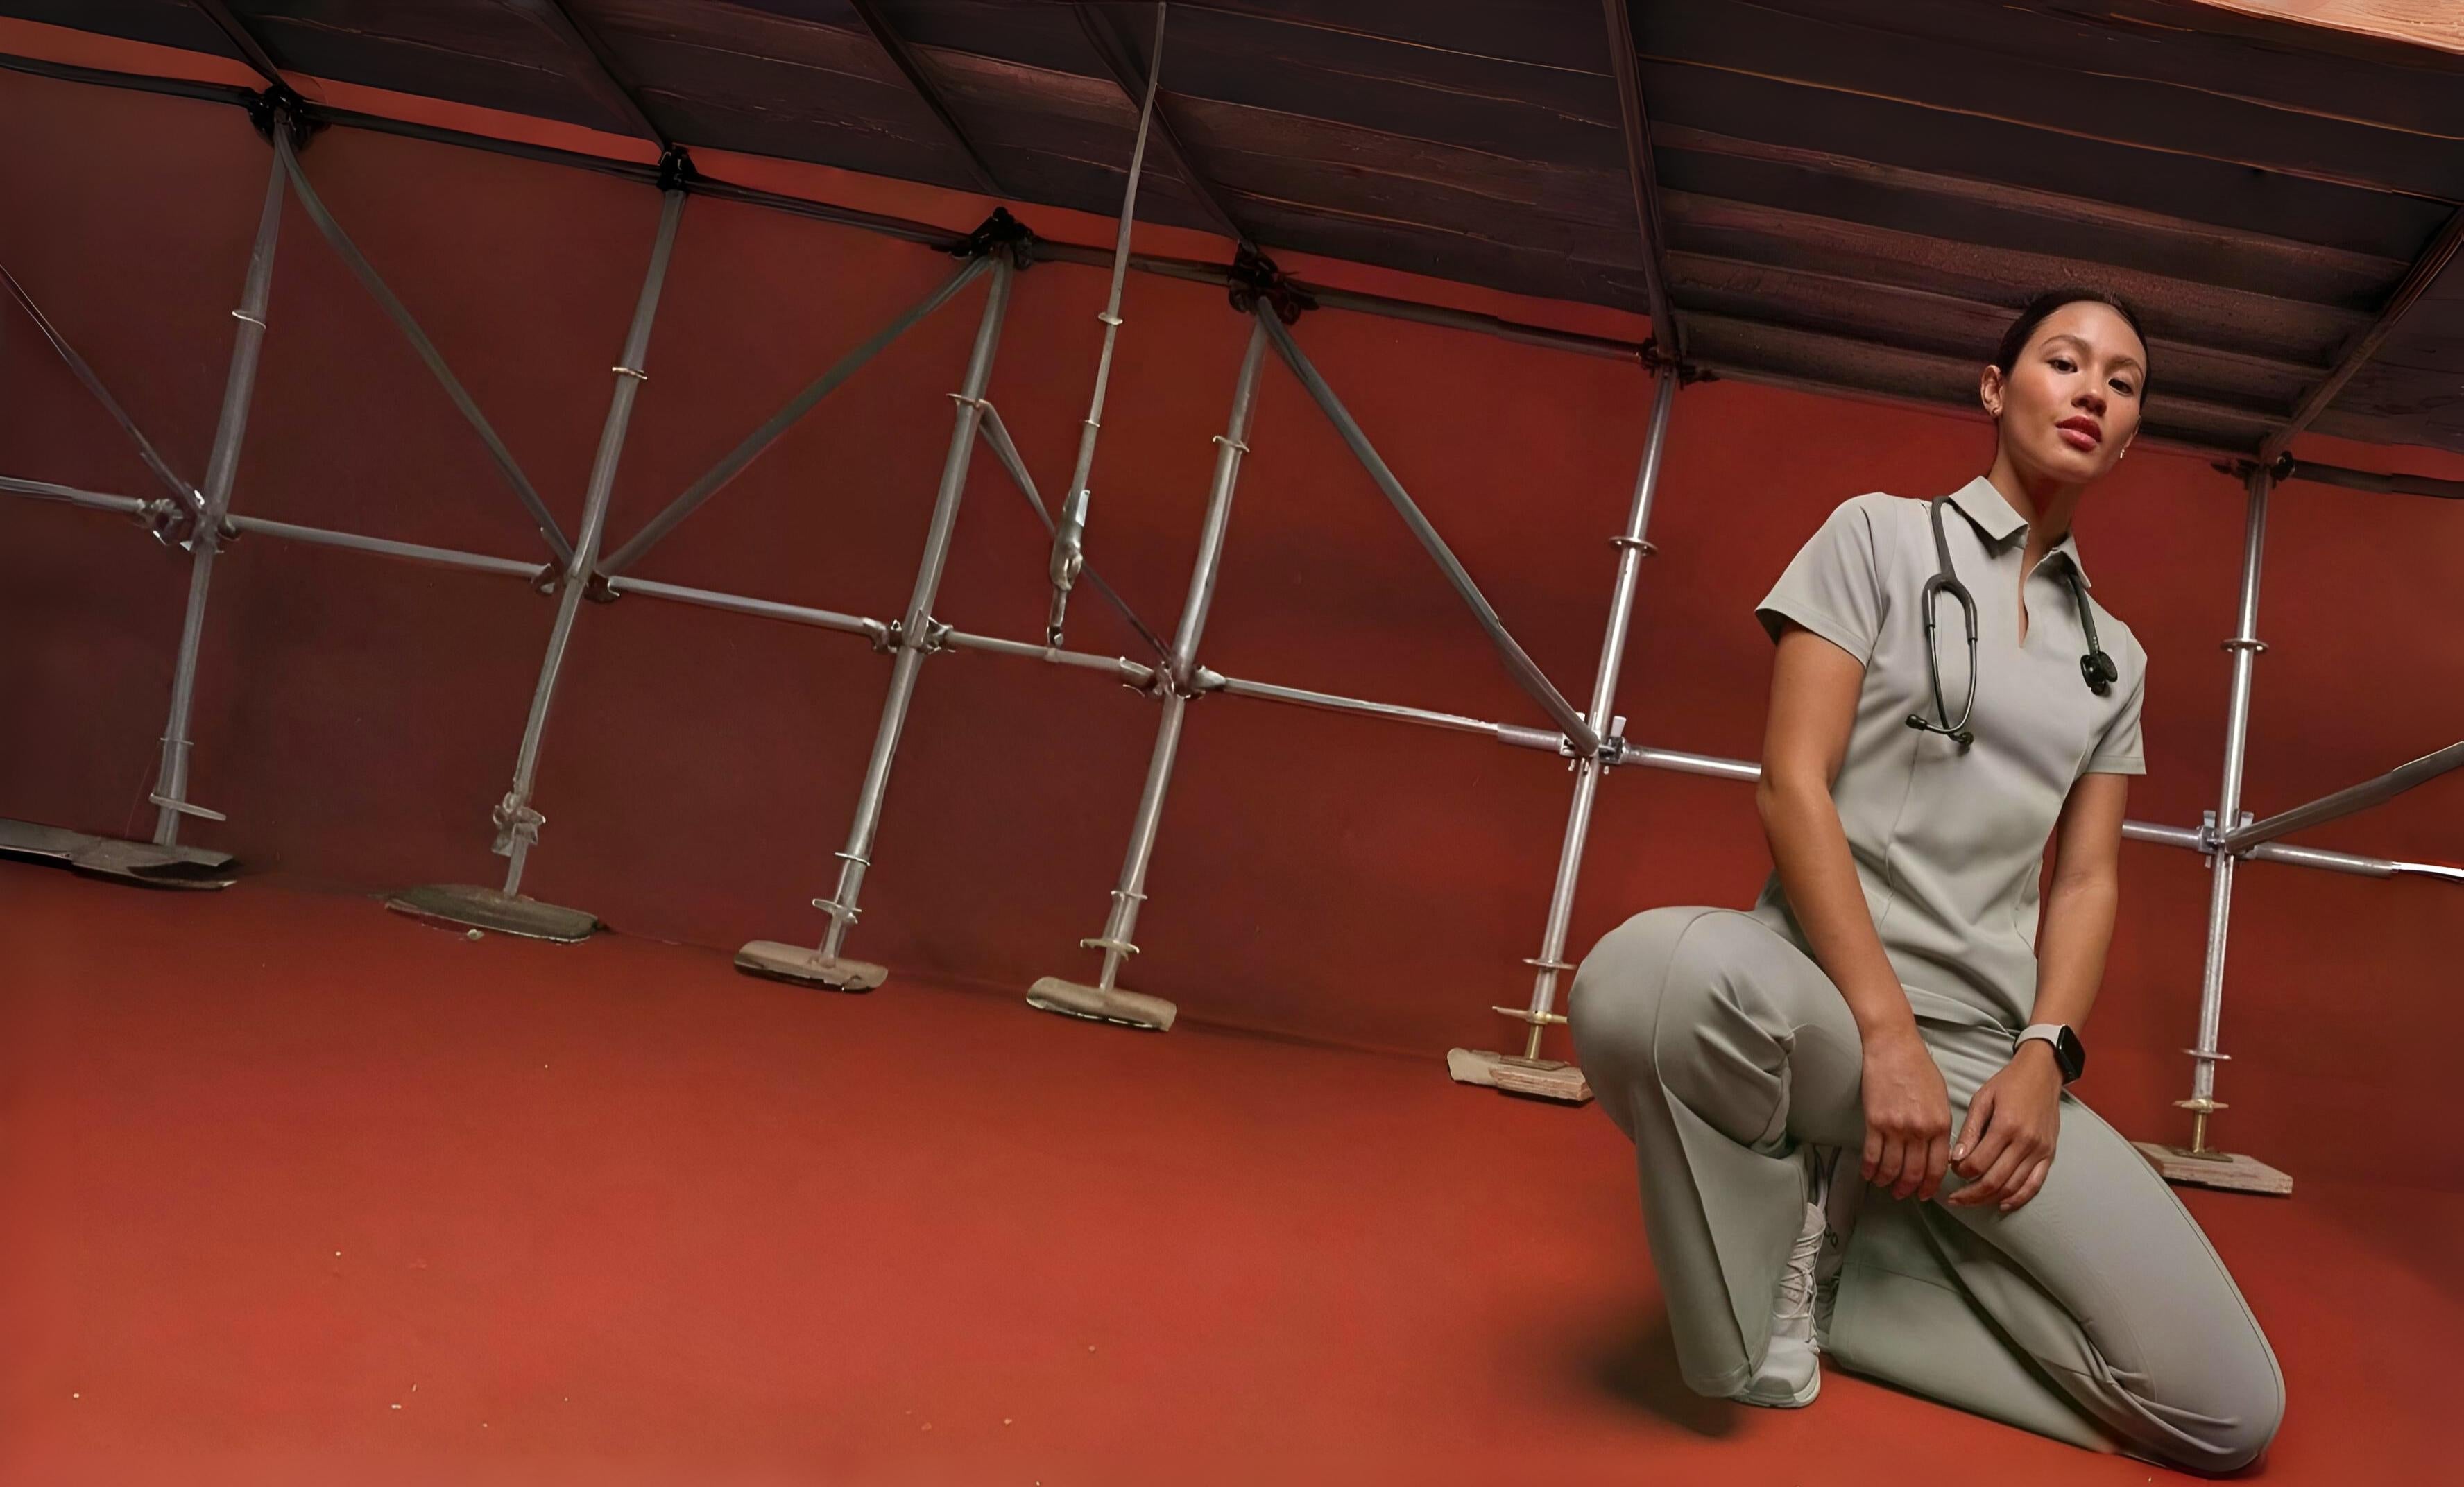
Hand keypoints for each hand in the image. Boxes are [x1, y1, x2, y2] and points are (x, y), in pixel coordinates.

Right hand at [1859, 1022, 1952, 1200]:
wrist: (1893, 1047)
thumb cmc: (1918, 1067)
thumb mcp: (1941, 1098)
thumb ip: (1940, 1126)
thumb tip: (1936, 1150)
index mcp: (1941, 1124)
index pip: (1938, 1167)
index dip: (1931, 1185)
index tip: (1925, 1194)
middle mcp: (1920, 1130)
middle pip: (1914, 1172)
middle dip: (1908, 1189)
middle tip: (1903, 1194)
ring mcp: (1896, 1127)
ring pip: (1892, 1168)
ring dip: (1888, 1182)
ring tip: (1884, 1185)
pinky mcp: (1875, 1121)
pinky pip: (1872, 1154)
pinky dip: (1870, 1169)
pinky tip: (1869, 1174)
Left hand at [1946, 1042, 2062, 1211]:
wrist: (2042, 1073)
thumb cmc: (2009, 1083)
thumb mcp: (1982, 1099)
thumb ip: (1970, 1130)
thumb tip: (1956, 1158)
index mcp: (2005, 1126)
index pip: (1979, 1163)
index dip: (1961, 1172)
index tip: (1952, 1170)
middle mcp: (2025, 1142)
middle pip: (1995, 1181)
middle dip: (1971, 1194)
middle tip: (1954, 1199)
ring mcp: (2040, 1151)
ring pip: (2013, 1187)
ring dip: (1990, 1199)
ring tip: (1971, 1202)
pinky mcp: (2049, 1154)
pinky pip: (2035, 1185)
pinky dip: (2018, 1198)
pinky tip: (2003, 1204)